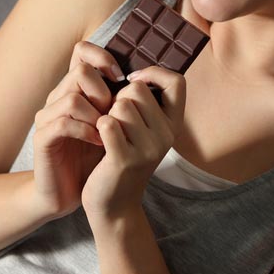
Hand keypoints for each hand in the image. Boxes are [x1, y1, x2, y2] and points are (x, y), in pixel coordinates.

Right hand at [32, 41, 122, 219]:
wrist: (69, 191)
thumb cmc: (95, 157)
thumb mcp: (114, 125)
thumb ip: (122, 101)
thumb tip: (145, 80)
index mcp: (75, 89)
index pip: (81, 51)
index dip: (102, 57)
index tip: (121, 77)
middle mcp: (58, 97)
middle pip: (80, 71)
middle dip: (104, 92)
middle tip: (113, 114)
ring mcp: (48, 117)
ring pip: (71, 97)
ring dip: (96, 114)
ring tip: (107, 131)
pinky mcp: (43, 139)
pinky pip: (63, 124)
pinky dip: (86, 131)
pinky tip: (99, 143)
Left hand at [81, 65, 185, 222]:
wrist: (113, 204)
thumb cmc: (123, 156)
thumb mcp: (142, 129)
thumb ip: (144, 101)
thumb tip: (133, 68)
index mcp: (174, 124)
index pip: (176, 81)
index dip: (153, 73)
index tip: (134, 81)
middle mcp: (167, 136)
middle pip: (137, 89)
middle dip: (118, 98)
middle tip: (115, 121)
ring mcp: (148, 149)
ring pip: (120, 104)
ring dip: (106, 114)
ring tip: (108, 134)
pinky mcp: (125, 159)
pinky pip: (107, 123)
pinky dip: (97, 127)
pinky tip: (98, 141)